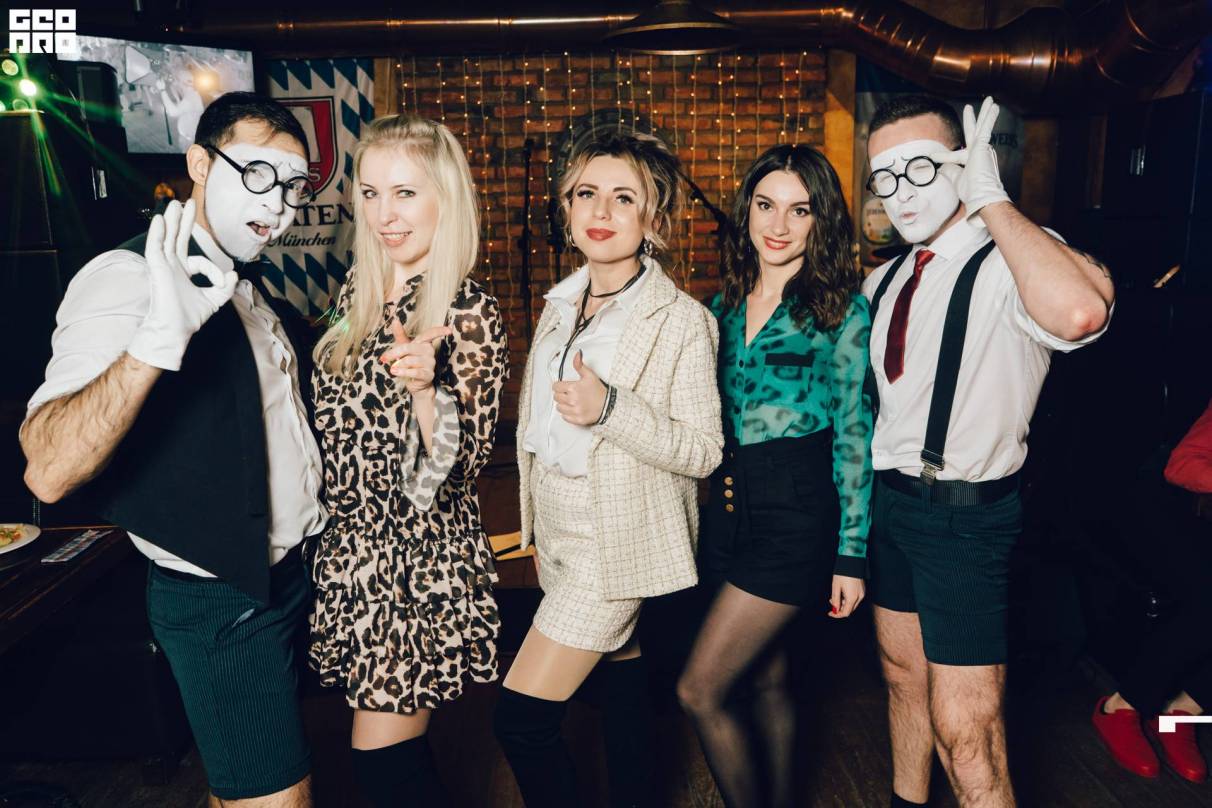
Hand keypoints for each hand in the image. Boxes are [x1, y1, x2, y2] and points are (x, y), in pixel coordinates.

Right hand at [127, 199, 237, 370]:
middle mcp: (172, 266)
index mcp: (183, 272)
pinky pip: (155, 247)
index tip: (223, 281)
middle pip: (178, 238)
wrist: (175, 331)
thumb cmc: (189, 318)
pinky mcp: (157, 269)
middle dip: (185, 220)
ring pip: (167, 238)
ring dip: (172, 220)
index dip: (215, 271)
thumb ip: (225, 288)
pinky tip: (161, 219)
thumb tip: (235, 273)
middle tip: (189, 202)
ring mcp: (163, 266)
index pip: (201, 261)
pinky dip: (157, 233)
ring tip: (175, 203)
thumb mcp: (214, 301)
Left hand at [380, 319, 451, 394]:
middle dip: (395, 353)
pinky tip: (395, 372)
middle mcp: (430, 352)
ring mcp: (430, 363)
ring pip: (411, 360)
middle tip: (384, 358)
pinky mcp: (429, 375)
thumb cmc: (409, 363)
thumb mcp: (403, 348)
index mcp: (424, 343)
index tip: (449, 330)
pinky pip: (415, 372)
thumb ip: (400, 334)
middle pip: (410, 347)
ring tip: (392, 368)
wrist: (414, 383)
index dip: (439, 331)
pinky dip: (403, 372)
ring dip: (398, 364)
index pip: (431, 334)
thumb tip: (395, 320)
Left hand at [552, 351, 607, 425]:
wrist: (609, 405)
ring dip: (563, 404)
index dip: (559, 386)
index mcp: (573, 388)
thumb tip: (577, 354)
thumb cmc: (599, 391)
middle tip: (568, 394)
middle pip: (556, 397)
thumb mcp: (590, 375)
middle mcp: (572, 400)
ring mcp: (574, 410)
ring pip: (559, 407)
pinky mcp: (577, 419)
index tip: (563, 387)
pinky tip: (573, 409)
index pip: (556, 387)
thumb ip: (580, 365)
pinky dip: (567, 414)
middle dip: (561, 394)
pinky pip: (564, 417)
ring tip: (571, 402)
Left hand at [828, 574, 864, 618]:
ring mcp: (862, 593)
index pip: (845, 613)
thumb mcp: (836, 587)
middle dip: (840, 608)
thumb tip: (835, 609)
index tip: (830, 613)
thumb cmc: (843, 572)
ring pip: (852, 604)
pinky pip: (855, 598)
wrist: (852, 561)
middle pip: (850, 609)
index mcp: (852, 597)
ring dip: (844, 603)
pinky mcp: (862, 589)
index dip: (837, 614)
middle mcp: (859, 597)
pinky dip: (848, 598)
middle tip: (832, 602)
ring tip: (836, 595)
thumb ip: (835, 599)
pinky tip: (843, 592)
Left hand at [930, 96, 1009, 224]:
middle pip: (974, 132)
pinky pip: (987, 128)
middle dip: (972, 119)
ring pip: (982, 127)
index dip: (943, 156)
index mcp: (971, 161)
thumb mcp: (955, 178)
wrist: (980, 195)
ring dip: (985, 113)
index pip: (956, 154)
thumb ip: (948, 170)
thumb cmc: (970, 190)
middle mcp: (978, 152)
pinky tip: (994, 106)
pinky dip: (990, 118)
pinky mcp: (984, 146)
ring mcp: (982, 149)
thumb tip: (940, 167)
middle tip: (969, 107)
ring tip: (990, 100)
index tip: (931, 156)